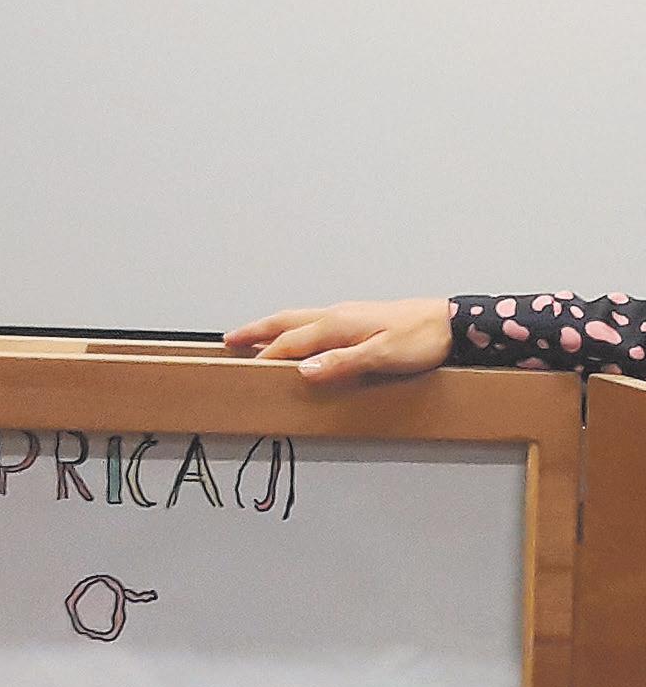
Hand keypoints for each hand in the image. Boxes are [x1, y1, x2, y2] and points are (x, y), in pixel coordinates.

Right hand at [223, 298, 452, 383]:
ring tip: (256, 336)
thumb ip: (341, 363)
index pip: (291, 343)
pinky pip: (316, 321)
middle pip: (286, 322)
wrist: (454, 323)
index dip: (267, 357)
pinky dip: (296, 329)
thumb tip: (304, 371)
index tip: (246, 369)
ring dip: (273, 328)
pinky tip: (301, 337)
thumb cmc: (423, 338)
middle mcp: (339, 315)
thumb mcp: (381, 356)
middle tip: (231, 339)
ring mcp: (349, 315)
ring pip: (300, 319)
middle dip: (257, 331)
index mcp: (338, 324)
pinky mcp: (360, 318)